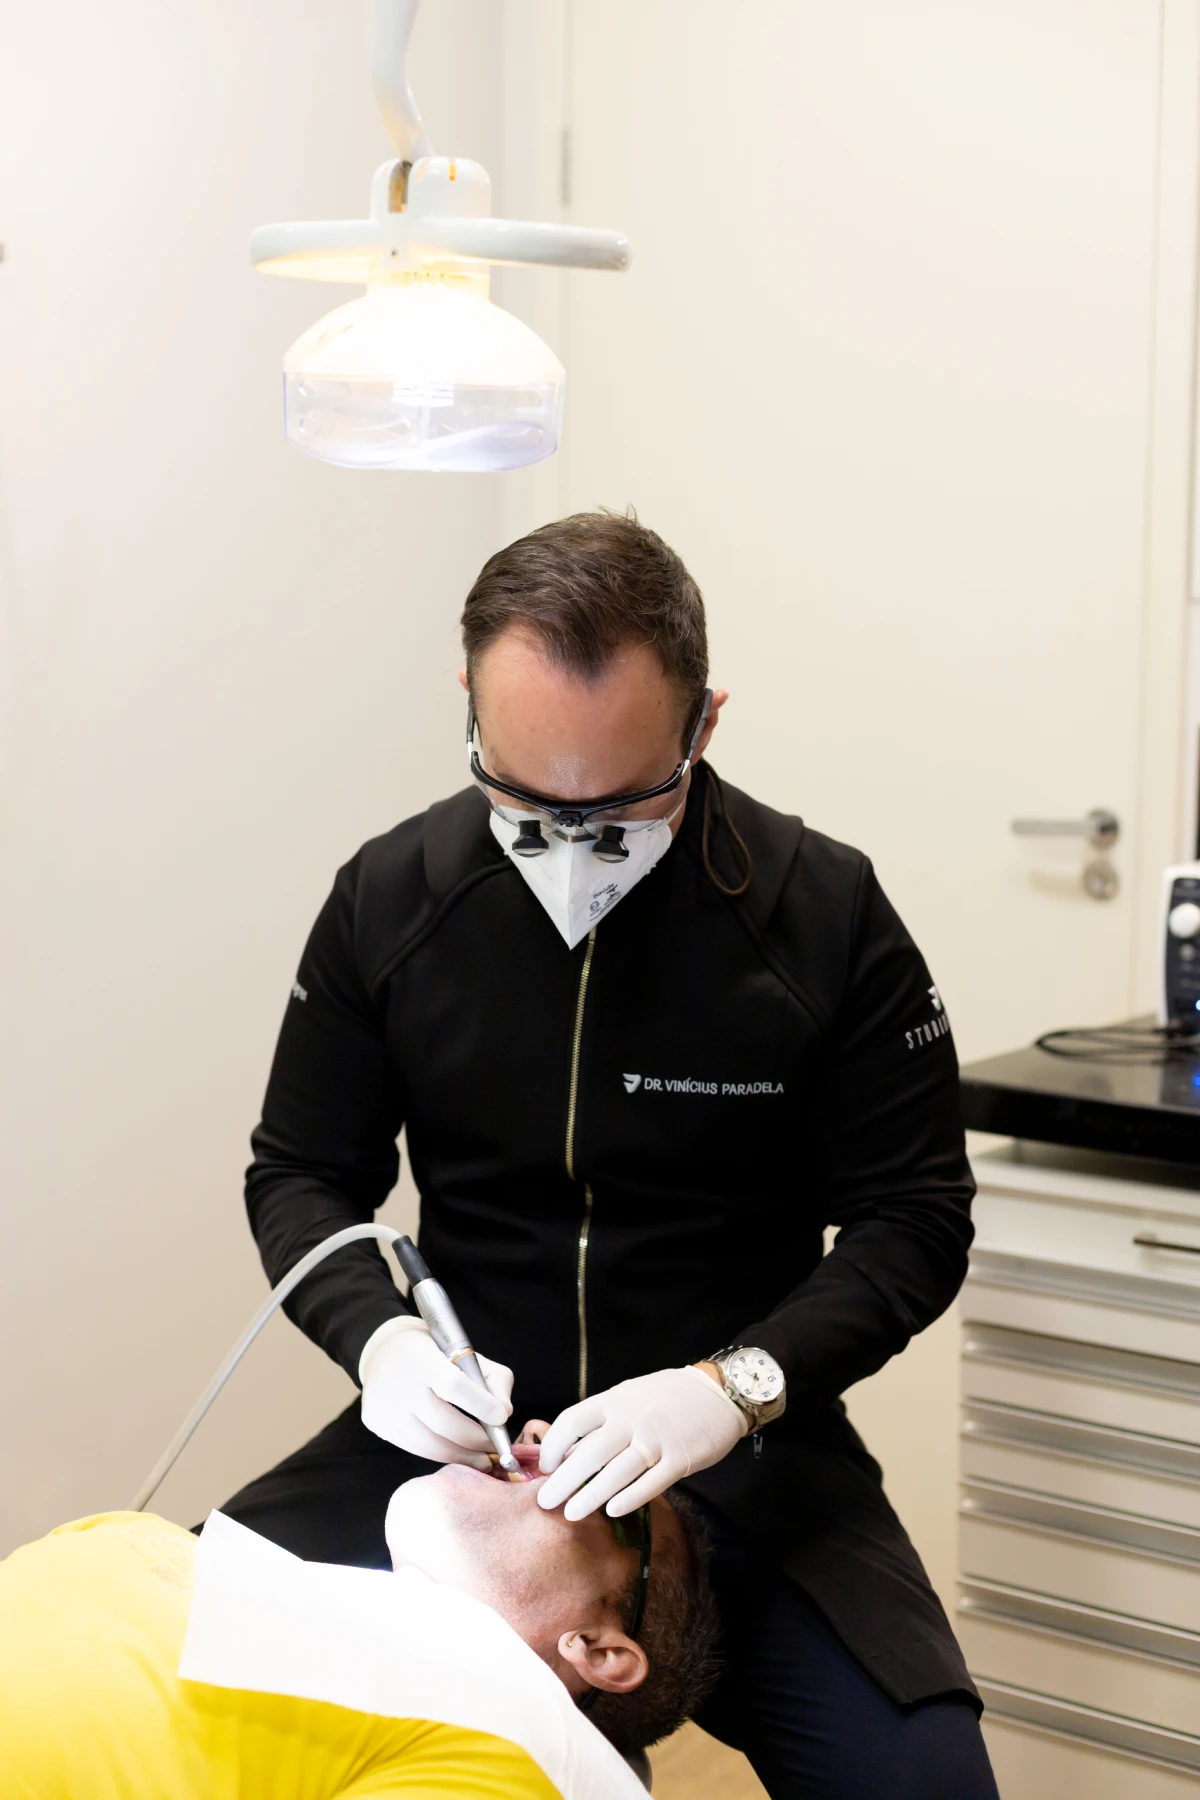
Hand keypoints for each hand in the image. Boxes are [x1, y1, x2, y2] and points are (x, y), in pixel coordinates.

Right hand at [358, 1317, 513, 1465]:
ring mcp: (384, 1406)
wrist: (384, 1351)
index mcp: (422, 1358)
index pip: (453, 1386)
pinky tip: (456, 1453)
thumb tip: (504, 1413)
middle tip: (494, 1449)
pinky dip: (440, 1454)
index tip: (501, 1418)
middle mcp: (398, 1383)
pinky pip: (415, 1448)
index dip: (480, 1405)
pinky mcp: (376, 1424)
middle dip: (475, 1440)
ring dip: (461, 1456)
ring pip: (430, 1444)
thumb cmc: (435, 1354)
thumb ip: (494, 1379)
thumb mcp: (466, 1354)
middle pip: (443, 1423)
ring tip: (481, 1459)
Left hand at [536, 1366, 746, 1519]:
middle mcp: (632, 1417)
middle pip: (590, 1453)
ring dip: (591, 1496)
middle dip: (564, 1480)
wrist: (720, 1392)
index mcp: (616, 1399)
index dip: (554, 1446)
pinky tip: (613, 1511)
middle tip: (545, 1502)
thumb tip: (572, 1449)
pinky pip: (650, 1483)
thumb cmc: (670, 1396)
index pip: (573, 1421)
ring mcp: (657, 1438)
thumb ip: (605, 1418)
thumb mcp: (632, 1395)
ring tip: (572, 1514)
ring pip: (617, 1472)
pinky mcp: (681, 1458)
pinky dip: (630, 1498)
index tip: (545, 1467)